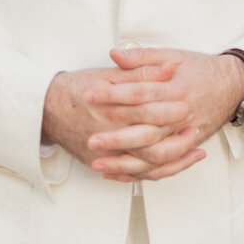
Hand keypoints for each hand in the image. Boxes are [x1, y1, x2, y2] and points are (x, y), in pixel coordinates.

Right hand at [42, 63, 198, 178]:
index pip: (150, 112)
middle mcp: (109, 135)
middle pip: (152, 143)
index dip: (172, 109)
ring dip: (175, 160)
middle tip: (197, 129)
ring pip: (148, 165)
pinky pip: (136, 175)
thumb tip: (170, 68)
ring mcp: (106, 155)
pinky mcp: (103, 165)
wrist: (46, 109)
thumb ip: (141, 72)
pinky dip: (158, 172)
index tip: (189, 104)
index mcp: (112, 109)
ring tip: (196, 151)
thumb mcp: (108, 74)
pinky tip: (176, 164)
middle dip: (179, 138)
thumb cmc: (78, 88)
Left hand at [79, 47, 243, 180]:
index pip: (141, 93)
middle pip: (147, 131)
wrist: (233, 85)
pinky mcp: (187, 147)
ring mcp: (187, 134)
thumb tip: (115, 55)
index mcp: (177, 89)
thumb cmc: (202, 69)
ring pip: (155, 155)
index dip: (114, 94)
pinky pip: (164, 167)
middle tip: (91, 139)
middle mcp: (183, 115)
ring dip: (126, 162)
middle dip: (117, 138)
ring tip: (98, 163)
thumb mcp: (174, 55)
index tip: (89, 95)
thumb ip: (143, 57)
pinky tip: (118, 173)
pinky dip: (140, 173)